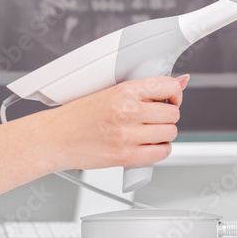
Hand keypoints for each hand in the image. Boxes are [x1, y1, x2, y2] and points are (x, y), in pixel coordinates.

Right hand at [36, 75, 189, 170]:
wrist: (55, 138)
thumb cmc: (78, 115)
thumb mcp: (110, 91)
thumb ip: (145, 88)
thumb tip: (182, 81)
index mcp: (124, 90)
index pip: (169, 86)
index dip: (175, 94)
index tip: (171, 98)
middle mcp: (128, 111)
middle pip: (173, 113)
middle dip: (167, 115)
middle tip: (154, 117)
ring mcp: (128, 135)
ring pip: (170, 133)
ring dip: (164, 133)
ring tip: (147, 131)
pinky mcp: (126, 156)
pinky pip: (161, 153)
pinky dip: (159, 150)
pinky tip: (147, 145)